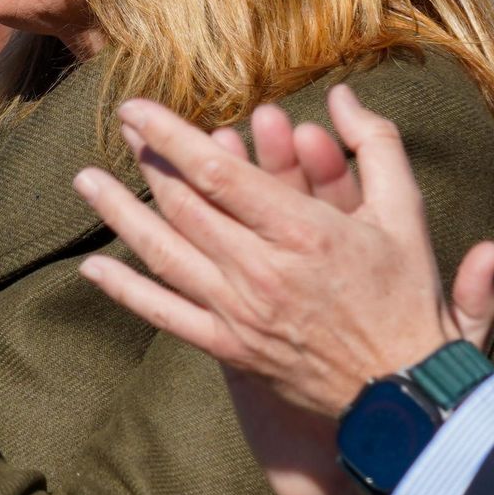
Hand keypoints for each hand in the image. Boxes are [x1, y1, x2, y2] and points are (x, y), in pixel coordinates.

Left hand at [73, 85, 466, 419]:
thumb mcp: (405, 214)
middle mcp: (260, 271)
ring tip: (85, 181)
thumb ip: (375, 147)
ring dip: (120, 214)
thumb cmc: (407, 300)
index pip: (217, 172)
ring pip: (164, 253)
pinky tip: (92, 269)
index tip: (138, 107)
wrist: (408, 399)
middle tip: (122, 127)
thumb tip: (344, 95)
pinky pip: (166, 314)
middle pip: (183, 205)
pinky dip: (126, 291)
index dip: (171, 135)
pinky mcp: (229, 348)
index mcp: (302, 232)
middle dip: (147, 160)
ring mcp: (238, 312)